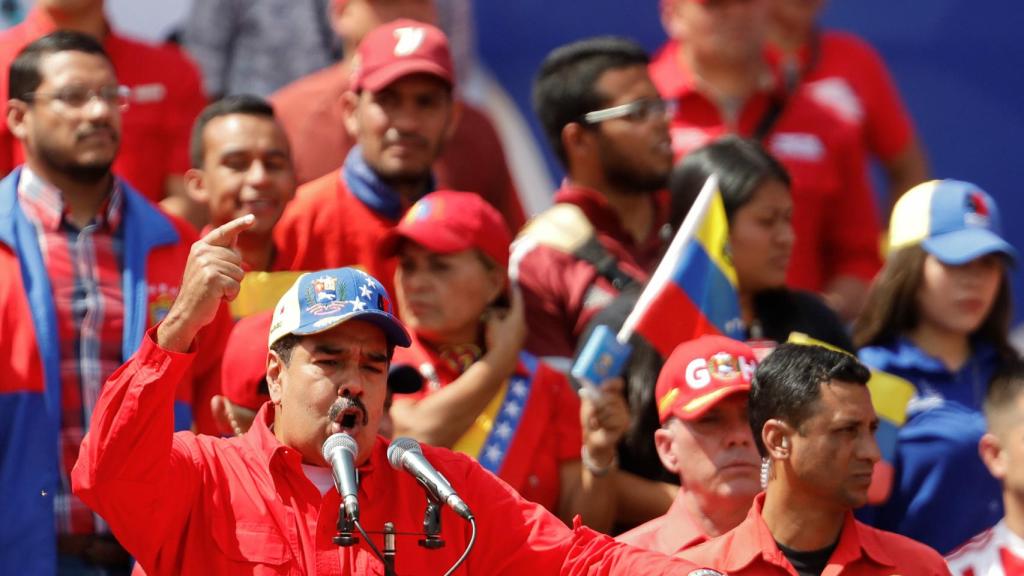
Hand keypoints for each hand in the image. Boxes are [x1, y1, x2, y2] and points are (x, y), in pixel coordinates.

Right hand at [157, 214, 253, 351]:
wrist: (186, 312)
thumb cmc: (201, 290)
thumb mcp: (208, 267)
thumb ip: (220, 252)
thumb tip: (235, 234)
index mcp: (200, 247)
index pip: (223, 232)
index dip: (239, 225)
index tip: (252, 219)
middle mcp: (202, 253)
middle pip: (237, 258)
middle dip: (233, 274)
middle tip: (216, 283)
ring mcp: (206, 265)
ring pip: (239, 272)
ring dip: (232, 286)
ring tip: (215, 290)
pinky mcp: (212, 278)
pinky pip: (236, 285)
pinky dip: (231, 295)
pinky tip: (217, 298)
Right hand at [482, 285, 526, 376]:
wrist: (502, 361)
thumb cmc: (498, 338)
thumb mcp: (491, 321)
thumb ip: (492, 313)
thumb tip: (491, 310)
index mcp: (518, 317)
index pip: (518, 299)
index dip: (514, 290)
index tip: (513, 283)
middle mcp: (523, 325)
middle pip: (515, 311)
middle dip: (508, 306)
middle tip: (501, 300)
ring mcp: (522, 335)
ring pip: (514, 321)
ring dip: (506, 317)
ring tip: (496, 316)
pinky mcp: (518, 343)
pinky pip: (512, 330)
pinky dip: (506, 326)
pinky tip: (499, 329)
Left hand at [579, 377, 629, 463]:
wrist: (593, 439)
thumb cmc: (591, 420)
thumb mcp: (587, 407)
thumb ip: (587, 398)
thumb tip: (583, 391)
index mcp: (612, 395)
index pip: (617, 383)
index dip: (611, 383)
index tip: (602, 387)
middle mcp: (621, 402)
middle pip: (611, 397)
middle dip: (598, 405)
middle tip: (593, 413)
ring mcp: (624, 413)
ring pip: (610, 410)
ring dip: (598, 417)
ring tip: (597, 422)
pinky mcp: (625, 423)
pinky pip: (612, 420)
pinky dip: (602, 424)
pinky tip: (602, 427)